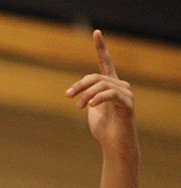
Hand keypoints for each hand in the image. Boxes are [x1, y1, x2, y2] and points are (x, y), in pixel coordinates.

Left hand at [66, 30, 137, 157]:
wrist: (114, 145)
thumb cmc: (103, 128)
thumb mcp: (90, 109)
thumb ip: (86, 96)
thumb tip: (77, 90)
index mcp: (110, 85)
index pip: (106, 62)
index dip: (101, 47)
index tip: (96, 33)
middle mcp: (120, 86)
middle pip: (96, 77)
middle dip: (79, 85)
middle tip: (67, 96)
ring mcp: (126, 94)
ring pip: (102, 85)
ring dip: (86, 94)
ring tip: (78, 107)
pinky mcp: (128, 104)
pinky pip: (111, 94)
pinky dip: (98, 98)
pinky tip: (89, 106)